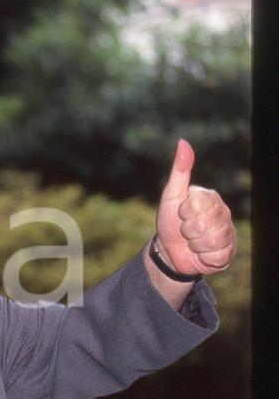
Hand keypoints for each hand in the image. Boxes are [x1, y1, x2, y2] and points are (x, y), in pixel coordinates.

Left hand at [155, 139, 235, 276]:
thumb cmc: (170, 220)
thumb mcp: (171, 195)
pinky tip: (201, 253)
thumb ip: (180, 170)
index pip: (198, 204)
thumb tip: (183, 142)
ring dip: (194, 244)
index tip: (180, 213)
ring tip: (192, 241)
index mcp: (210, 198)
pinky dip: (203, 257)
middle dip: (187, 230)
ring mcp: (227, 233)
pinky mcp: (227, 252)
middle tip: (185, 230)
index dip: (184, 212)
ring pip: (211, 241)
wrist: (170, 251)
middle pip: (204, 224)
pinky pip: (216, 256)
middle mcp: (223, 213)